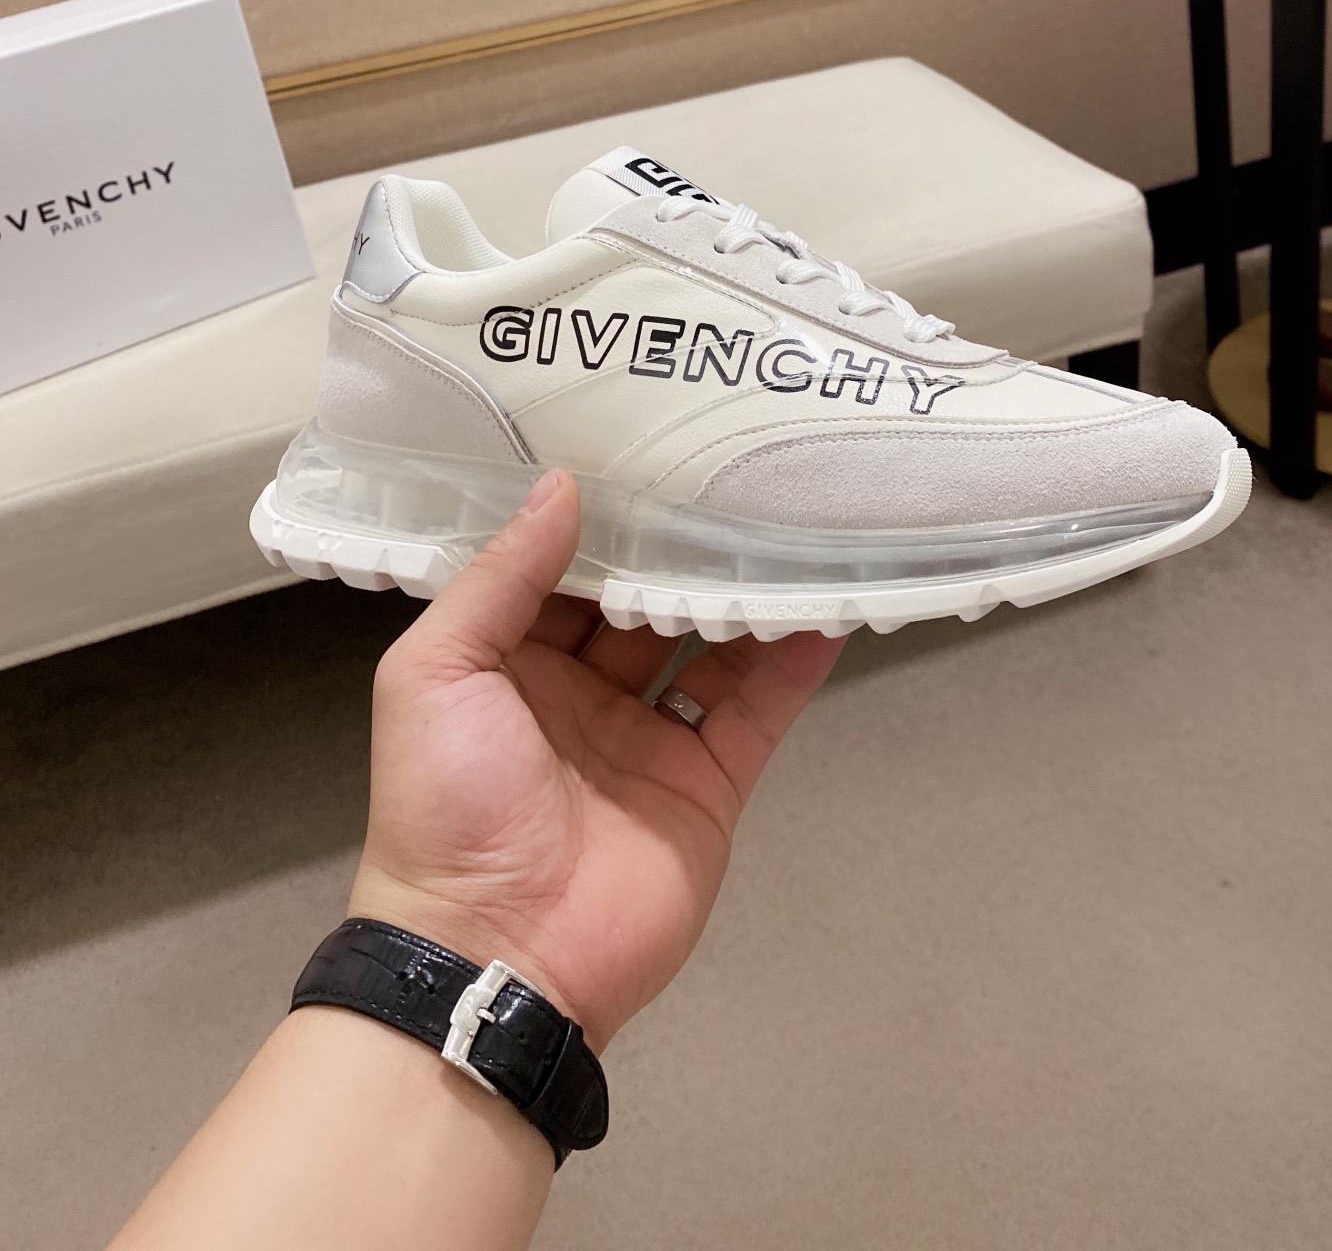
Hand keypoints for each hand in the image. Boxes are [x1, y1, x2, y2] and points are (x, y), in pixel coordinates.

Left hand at [349, 469, 844, 1049]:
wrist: (496, 956)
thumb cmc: (444, 807)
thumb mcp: (435, 673)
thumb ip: (499, 579)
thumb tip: (560, 486)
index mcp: (509, 663)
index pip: (561, 570)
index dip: (599, 516)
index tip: (640, 449)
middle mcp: (581, 692)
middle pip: (643, 601)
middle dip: (680, 545)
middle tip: (728, 469)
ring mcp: (648, 739)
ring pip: (708, 645)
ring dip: (743, 592)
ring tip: (788, 522)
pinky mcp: (706, 783)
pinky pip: (755, 710)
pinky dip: (791, 662)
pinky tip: (823, 607)